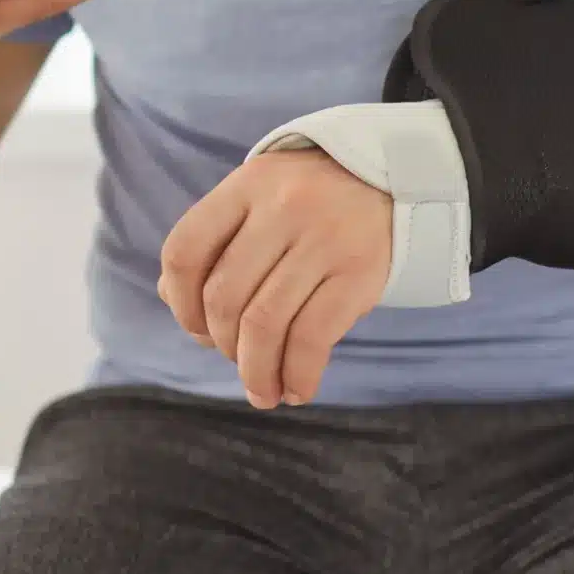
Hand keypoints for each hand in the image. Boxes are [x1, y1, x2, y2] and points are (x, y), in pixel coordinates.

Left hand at [158, 149, 391, 409]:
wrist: (398, 180)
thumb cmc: (315, 199)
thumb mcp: (261, 198)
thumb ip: (216, 241)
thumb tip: (175, 301)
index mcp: (248, 185)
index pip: (185, 251)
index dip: (181, 303)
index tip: (197, 329)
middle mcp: (283, 207)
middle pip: (225, 296)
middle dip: (223, 345)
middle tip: (238, 362)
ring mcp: (324, 239)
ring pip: (266, 323)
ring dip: (257, 372)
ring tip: (263, 393)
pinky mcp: (360, 272)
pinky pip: (313, 337)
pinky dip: (297, 374)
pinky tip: (296, 390)